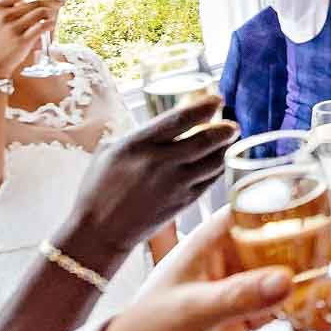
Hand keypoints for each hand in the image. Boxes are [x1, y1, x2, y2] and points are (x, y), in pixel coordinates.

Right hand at [0, 0, 60, 80]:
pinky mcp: (22, 40)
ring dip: (51, 14)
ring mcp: (13, 27)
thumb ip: (10, 9)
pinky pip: (43, 26)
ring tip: (52, 17)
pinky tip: (51, 25)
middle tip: (62, 1)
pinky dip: (50, 24)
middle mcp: (4, 15)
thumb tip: (34, 1)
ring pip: (42, 13)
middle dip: (53, 1)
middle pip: (36, 2)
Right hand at [54, 98, 239, 266]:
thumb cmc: (98, 187)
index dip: (203, 107)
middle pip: (205, 140)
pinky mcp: (183, 203)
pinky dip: (218, 168)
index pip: (179, 119)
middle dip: (225, 129)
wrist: (99, 231)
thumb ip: (138, 134)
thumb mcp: (109, 151)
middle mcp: (159, 163)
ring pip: (213, 162)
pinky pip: (210, 180)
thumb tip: (164, 123)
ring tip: (230, 139)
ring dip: (225, 148)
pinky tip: (219, 160)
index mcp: (138, 145)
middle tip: (233, 124)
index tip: (217, 99)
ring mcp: (174, 185)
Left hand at [98, 211, 330, 330]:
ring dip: (320, 289)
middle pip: (287, 242)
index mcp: (213, 241)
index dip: (300, 202)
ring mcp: (240, 286)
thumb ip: (241, 296)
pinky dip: (307, 315)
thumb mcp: (195, 311)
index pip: (262, 210)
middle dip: (324, 250)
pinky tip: (323, 328)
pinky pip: (285, 306)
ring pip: (292, 276)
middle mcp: (230, 257)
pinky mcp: (245, 314)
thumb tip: (288, 280)